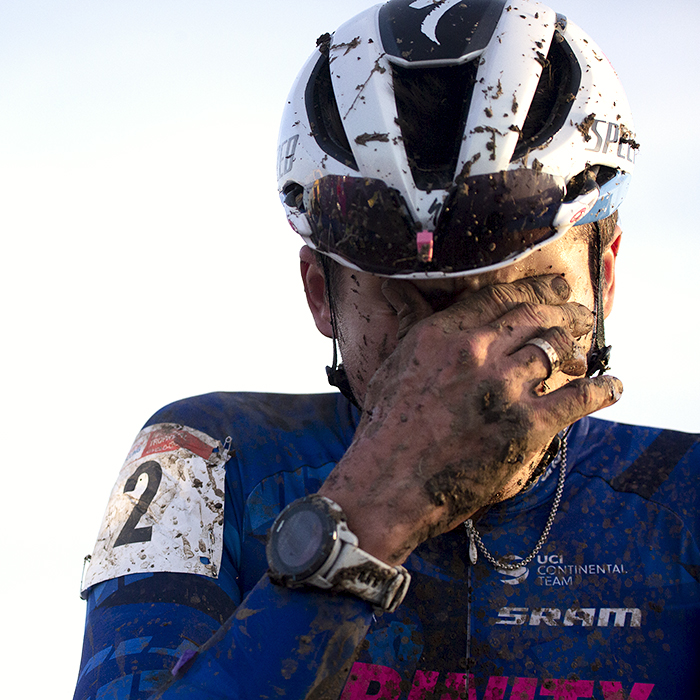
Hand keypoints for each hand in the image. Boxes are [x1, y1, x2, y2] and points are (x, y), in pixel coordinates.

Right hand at [318, 275, 621, 564]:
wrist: (389, 482)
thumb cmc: (386, 426)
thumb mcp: (393, 364)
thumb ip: (410, 323)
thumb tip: (397, 290)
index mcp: (444, 334)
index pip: (500, 297)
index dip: (535, 288)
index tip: (554, 287)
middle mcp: (477, 352)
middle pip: (535, 316)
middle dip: (565, 311)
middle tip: (581, 313)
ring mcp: (504, 387)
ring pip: (556, 349)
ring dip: (577, 348)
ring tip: (584, 352)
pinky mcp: (527, 426)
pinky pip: (577, 398)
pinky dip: (600, 389)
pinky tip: (612, 387)